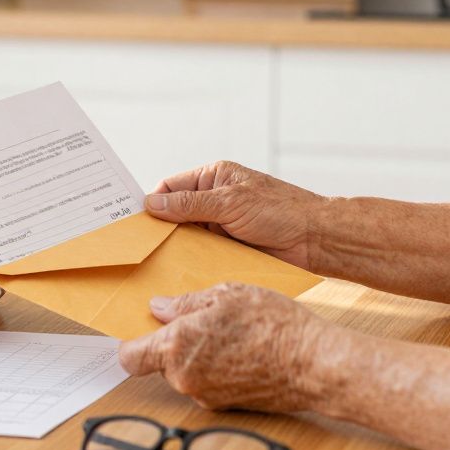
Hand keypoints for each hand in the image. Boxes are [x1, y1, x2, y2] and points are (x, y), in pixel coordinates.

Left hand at [117, 283, 335, 412]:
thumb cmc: (275, 326)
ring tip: (227, 333)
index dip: (130, 344)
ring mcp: (205, 396)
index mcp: (178, 346)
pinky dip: (214, 368)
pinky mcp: (224, 407)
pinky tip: (239, 351)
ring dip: (195, 355)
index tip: (141, 330)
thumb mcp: (227, 294)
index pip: (129, 357)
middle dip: (172, 343)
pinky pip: (206, 383)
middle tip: (199, 320)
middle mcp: (185, 377)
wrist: (314, 365)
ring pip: (184, 373)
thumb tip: (160, 308)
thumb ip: (186, 303)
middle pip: (158, 363)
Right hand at [145, 161, 326, 269]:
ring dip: (176, 248)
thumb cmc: (280, 210)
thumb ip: (189, 205)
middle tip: (138, 246)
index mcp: (213, 177)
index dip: (152, 203)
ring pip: (186, 237)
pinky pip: (201, 254)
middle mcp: (214, 200)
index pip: (171, 187)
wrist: (315, 240)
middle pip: (175, 213)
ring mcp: (221, 225)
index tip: (133, 221)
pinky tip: (178, 272)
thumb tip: (152, 204)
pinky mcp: (228, 247)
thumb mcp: (230, 203)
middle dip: (160, 228)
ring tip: (155, 262)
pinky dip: (192, 262)